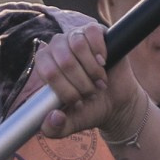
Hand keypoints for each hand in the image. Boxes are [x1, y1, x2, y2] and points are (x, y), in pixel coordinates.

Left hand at [17, 8, 159, 159]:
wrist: (115, 103)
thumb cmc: (88, 110)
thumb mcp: (69, 125)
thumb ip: (54, 128)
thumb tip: (53, 117)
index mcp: (44, 65)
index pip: (48, 72)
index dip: (65, 90)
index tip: (78, 101)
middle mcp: (57, 47)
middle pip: (64, 60)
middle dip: (82, 83)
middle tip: (91, 93)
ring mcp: (75, 36)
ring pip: (77, 45)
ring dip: (92, 69)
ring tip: (99, 81)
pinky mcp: (94, 31)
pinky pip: (92, 33)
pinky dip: (99, 50)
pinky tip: (104, 62)